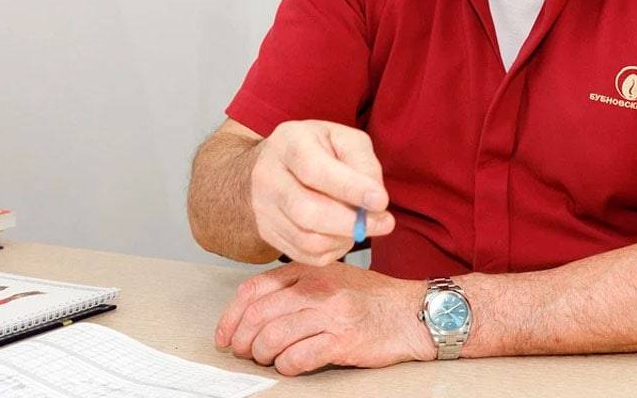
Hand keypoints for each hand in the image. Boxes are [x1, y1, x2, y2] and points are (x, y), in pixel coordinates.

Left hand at [215, 262, 436, 375]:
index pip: (253, 289)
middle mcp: (317, 288)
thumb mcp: (330, 277)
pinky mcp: (343, 340)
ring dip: (262, 355)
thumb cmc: (370, 298)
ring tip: (267, 359)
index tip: (224, 335)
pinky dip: (286, 366)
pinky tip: (290, 366)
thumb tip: (253, 310)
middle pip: (259, 315)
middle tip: (242, 352)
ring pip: (273, 336)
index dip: (231, 316)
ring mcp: (331, 314)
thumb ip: (296, 285)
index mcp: (309, 270)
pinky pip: (299, 357)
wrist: (411, 312)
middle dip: (242, 339)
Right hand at [250, 120, 394, 264]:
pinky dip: (333, 250)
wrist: (270, 164)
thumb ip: (362, 163)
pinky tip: (342, 234)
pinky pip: (306, 254)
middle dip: (352, 223)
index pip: (315, 170)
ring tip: (362, 225)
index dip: (350, 188)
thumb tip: (375, 199)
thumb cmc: (316, 149)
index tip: (381, 201)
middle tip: (385, 223)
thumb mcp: (343, 139)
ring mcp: (263, 209)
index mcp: (289, 143)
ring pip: (308, 240)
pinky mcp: (268, 233)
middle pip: (308, 211)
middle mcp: (268, 176)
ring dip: (345, 238)